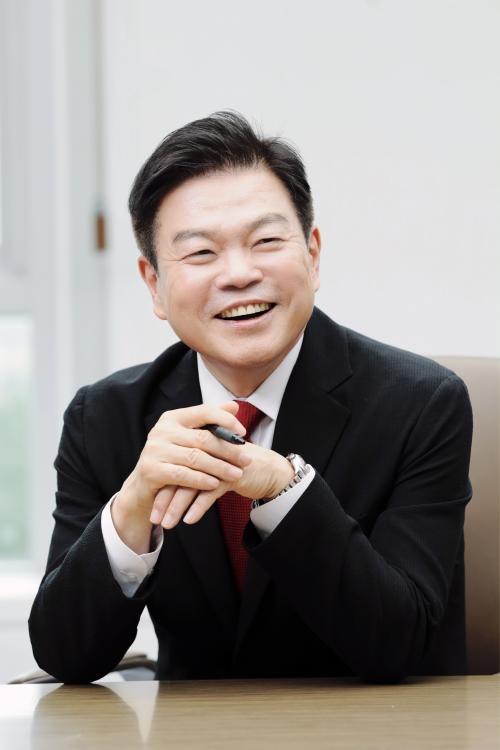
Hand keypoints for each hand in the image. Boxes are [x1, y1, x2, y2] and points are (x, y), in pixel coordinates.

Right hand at [113, 402, 250, 536]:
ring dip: (219, 467)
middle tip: (247, 460)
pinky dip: (201, 480)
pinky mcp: (151, 469)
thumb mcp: (188, 439)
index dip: (225, 420)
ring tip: (237, 474)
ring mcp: (154, 450)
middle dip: (228, 450)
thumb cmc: (171, 461)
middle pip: (203, 438)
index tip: (243, 432)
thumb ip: (210, 422)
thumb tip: (234, 406)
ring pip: (195, 458)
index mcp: (172, 418)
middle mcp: (161, 430)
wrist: (142, 487)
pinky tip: (215, 485)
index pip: (203, 411)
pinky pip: (183, 475)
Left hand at [151, 442, 293, 528]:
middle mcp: (206, 450)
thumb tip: (166, 492)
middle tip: (155, 519)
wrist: (266, 469)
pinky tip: (189, 519)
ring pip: (192, 485)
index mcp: (198, 446)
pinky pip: (210, 492)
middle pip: (178, 475)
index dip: (160, 486)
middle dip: (165, 499)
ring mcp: (219, 461)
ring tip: (167, 524)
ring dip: (178, 506)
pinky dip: (199, 506)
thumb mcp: (210, 469)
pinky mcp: (232, 473)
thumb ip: (191, 473)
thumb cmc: (235, 468)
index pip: (173, 466)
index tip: (151, 507)